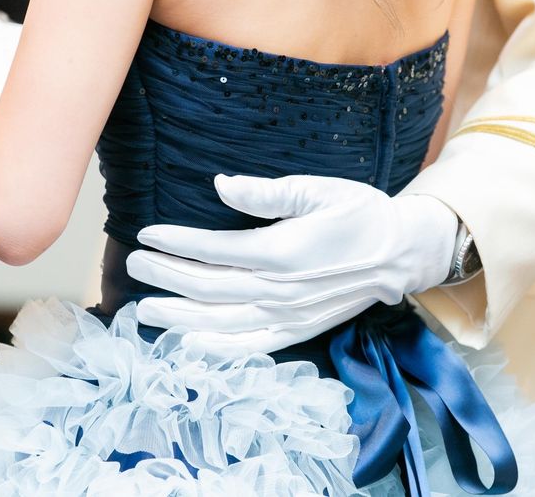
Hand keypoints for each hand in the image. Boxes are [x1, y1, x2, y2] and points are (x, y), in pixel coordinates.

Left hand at [127, 174, 457, 354]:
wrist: (401, 253)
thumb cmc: (361, 215)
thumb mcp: (321, 190)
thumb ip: (268, 193)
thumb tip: (220, 185)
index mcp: (283, 251)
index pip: (214, 249)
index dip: (176, 242)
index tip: (147, 235)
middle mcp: (281, 290)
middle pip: (209, 288)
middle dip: (166, 277)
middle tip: (133, 265)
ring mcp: (289, 316)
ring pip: (221, 322)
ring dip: (179, 316)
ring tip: (144, 310)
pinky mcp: (299, 330)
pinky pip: (251, 346)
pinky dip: (217, 348)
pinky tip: (190, 343)